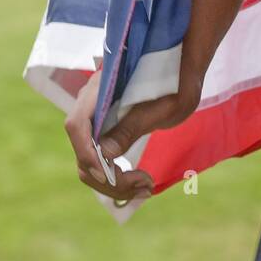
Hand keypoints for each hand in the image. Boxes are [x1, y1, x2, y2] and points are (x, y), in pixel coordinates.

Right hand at [64, 66, 200, 201]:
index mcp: (101, 88)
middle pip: (82, 149)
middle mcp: (90, 103)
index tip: (110, 174)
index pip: (77, 124)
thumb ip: (135, 124)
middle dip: (106, 177)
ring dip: (113, 182)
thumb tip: (106, 153)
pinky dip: (116, 176)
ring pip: (88, 161)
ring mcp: (94, 118)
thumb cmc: (179, 83)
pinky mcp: (104, 131)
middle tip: (144, 186)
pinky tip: (140, 182)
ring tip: (146, 187)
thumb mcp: (165, 103)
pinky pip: (100, 159)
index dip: (87, 152)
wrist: (183, 73)